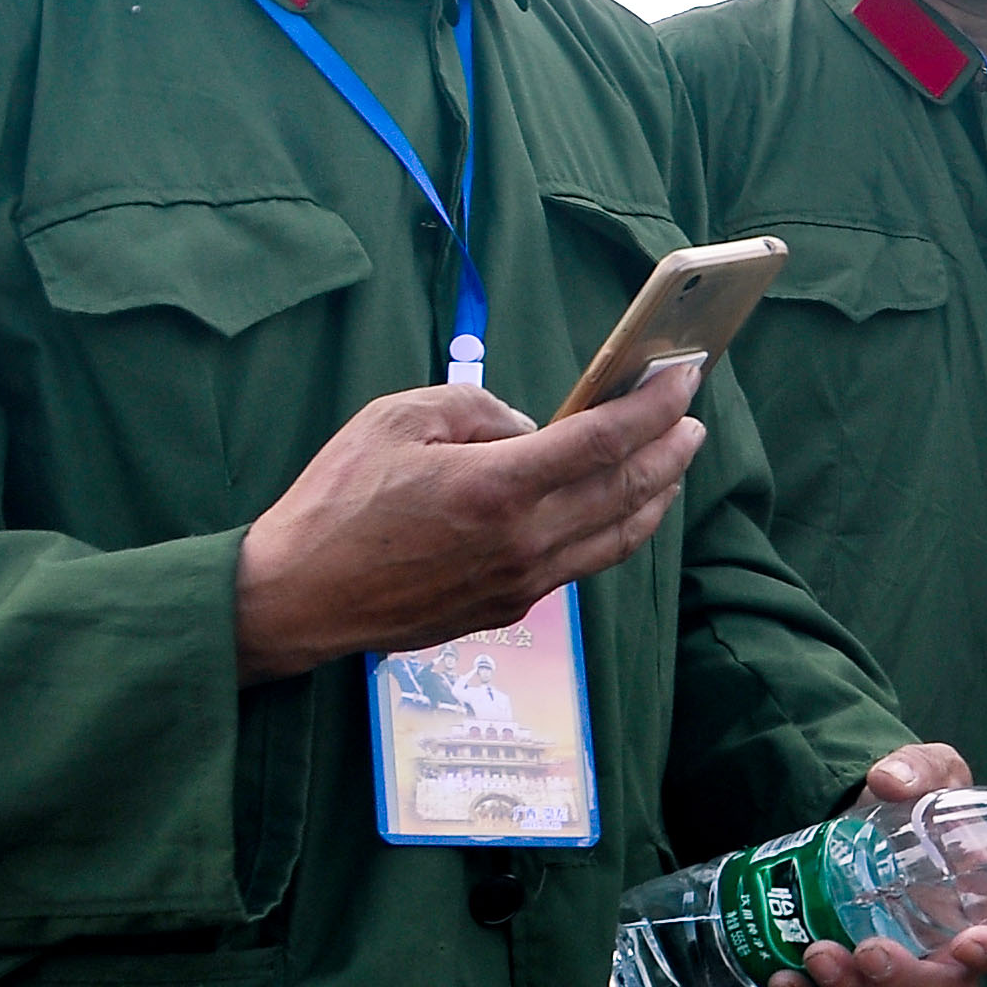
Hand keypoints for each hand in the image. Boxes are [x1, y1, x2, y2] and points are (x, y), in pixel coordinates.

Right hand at [233, 362, 709, 683]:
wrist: (295, 598)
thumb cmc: (334, 502)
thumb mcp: (395, 420)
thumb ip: (474, 408)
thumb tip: (528, 427)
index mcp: (499, 487)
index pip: (605, 440)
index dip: (654, 406)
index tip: (684, 379)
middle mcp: (524, 540)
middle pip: (627, 489)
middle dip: (671, 448)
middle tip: (691, 419)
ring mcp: (522, 581)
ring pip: (618, 536)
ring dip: (656, 494)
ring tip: (672, 462)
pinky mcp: (510, 607)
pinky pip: (583, 563)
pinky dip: (616, 530)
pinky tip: (617, 509)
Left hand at [764, 742, 986, 986]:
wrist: (858, 818)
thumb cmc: (914, 801)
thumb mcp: (929, 768)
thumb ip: (919, 767)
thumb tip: (890, 781)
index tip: (966, 945)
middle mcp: (950, 947)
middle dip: (910, 983)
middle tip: (869, 950)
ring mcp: (901, 969)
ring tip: (815, 953)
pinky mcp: (854, 979)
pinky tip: (784, 980)